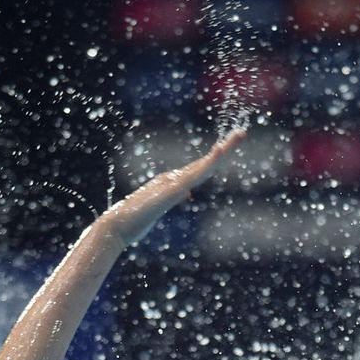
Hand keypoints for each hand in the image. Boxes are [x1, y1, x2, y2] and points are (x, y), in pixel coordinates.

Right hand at [99, 129, 245, 247]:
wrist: (117, 226)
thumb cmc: (135, 220)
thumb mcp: (162, 206)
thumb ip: (175, 197)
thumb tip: (188, 192)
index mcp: (175, 182)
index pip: (203, 168)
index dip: (217, 157)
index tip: (231, 145)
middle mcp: (174, 179)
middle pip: (206, 163)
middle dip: (225, 148)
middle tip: (242, 134)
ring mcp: (172, 184)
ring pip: (202, 167)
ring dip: (220, 153)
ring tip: (236, 138)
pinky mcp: (169, 192)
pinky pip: (191, 177)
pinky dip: (205, 165)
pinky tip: (216, 155)